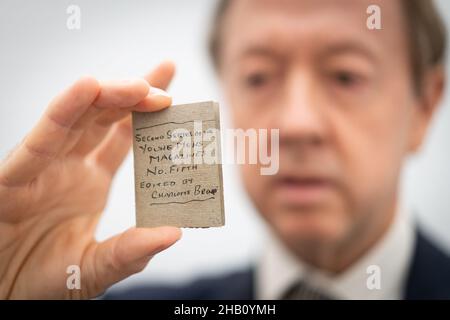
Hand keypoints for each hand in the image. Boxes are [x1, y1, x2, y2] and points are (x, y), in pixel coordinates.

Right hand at [0, 62, 181, 298]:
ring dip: (107, 96)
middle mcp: (69, 167)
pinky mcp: (14, 178)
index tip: (172, 90)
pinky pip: (41, 139)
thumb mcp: (97, 268)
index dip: (146, 112)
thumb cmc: (47, 281)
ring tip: (140, 85)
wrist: (2, 297)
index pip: (124, 135)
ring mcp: (43, 168)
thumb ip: (131, 252)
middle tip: (164, 85)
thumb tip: (174, 233)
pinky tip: (88, 88)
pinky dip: (63, 112)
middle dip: (133, 96)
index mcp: (92, 181)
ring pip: (76, 119)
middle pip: (104, 117)